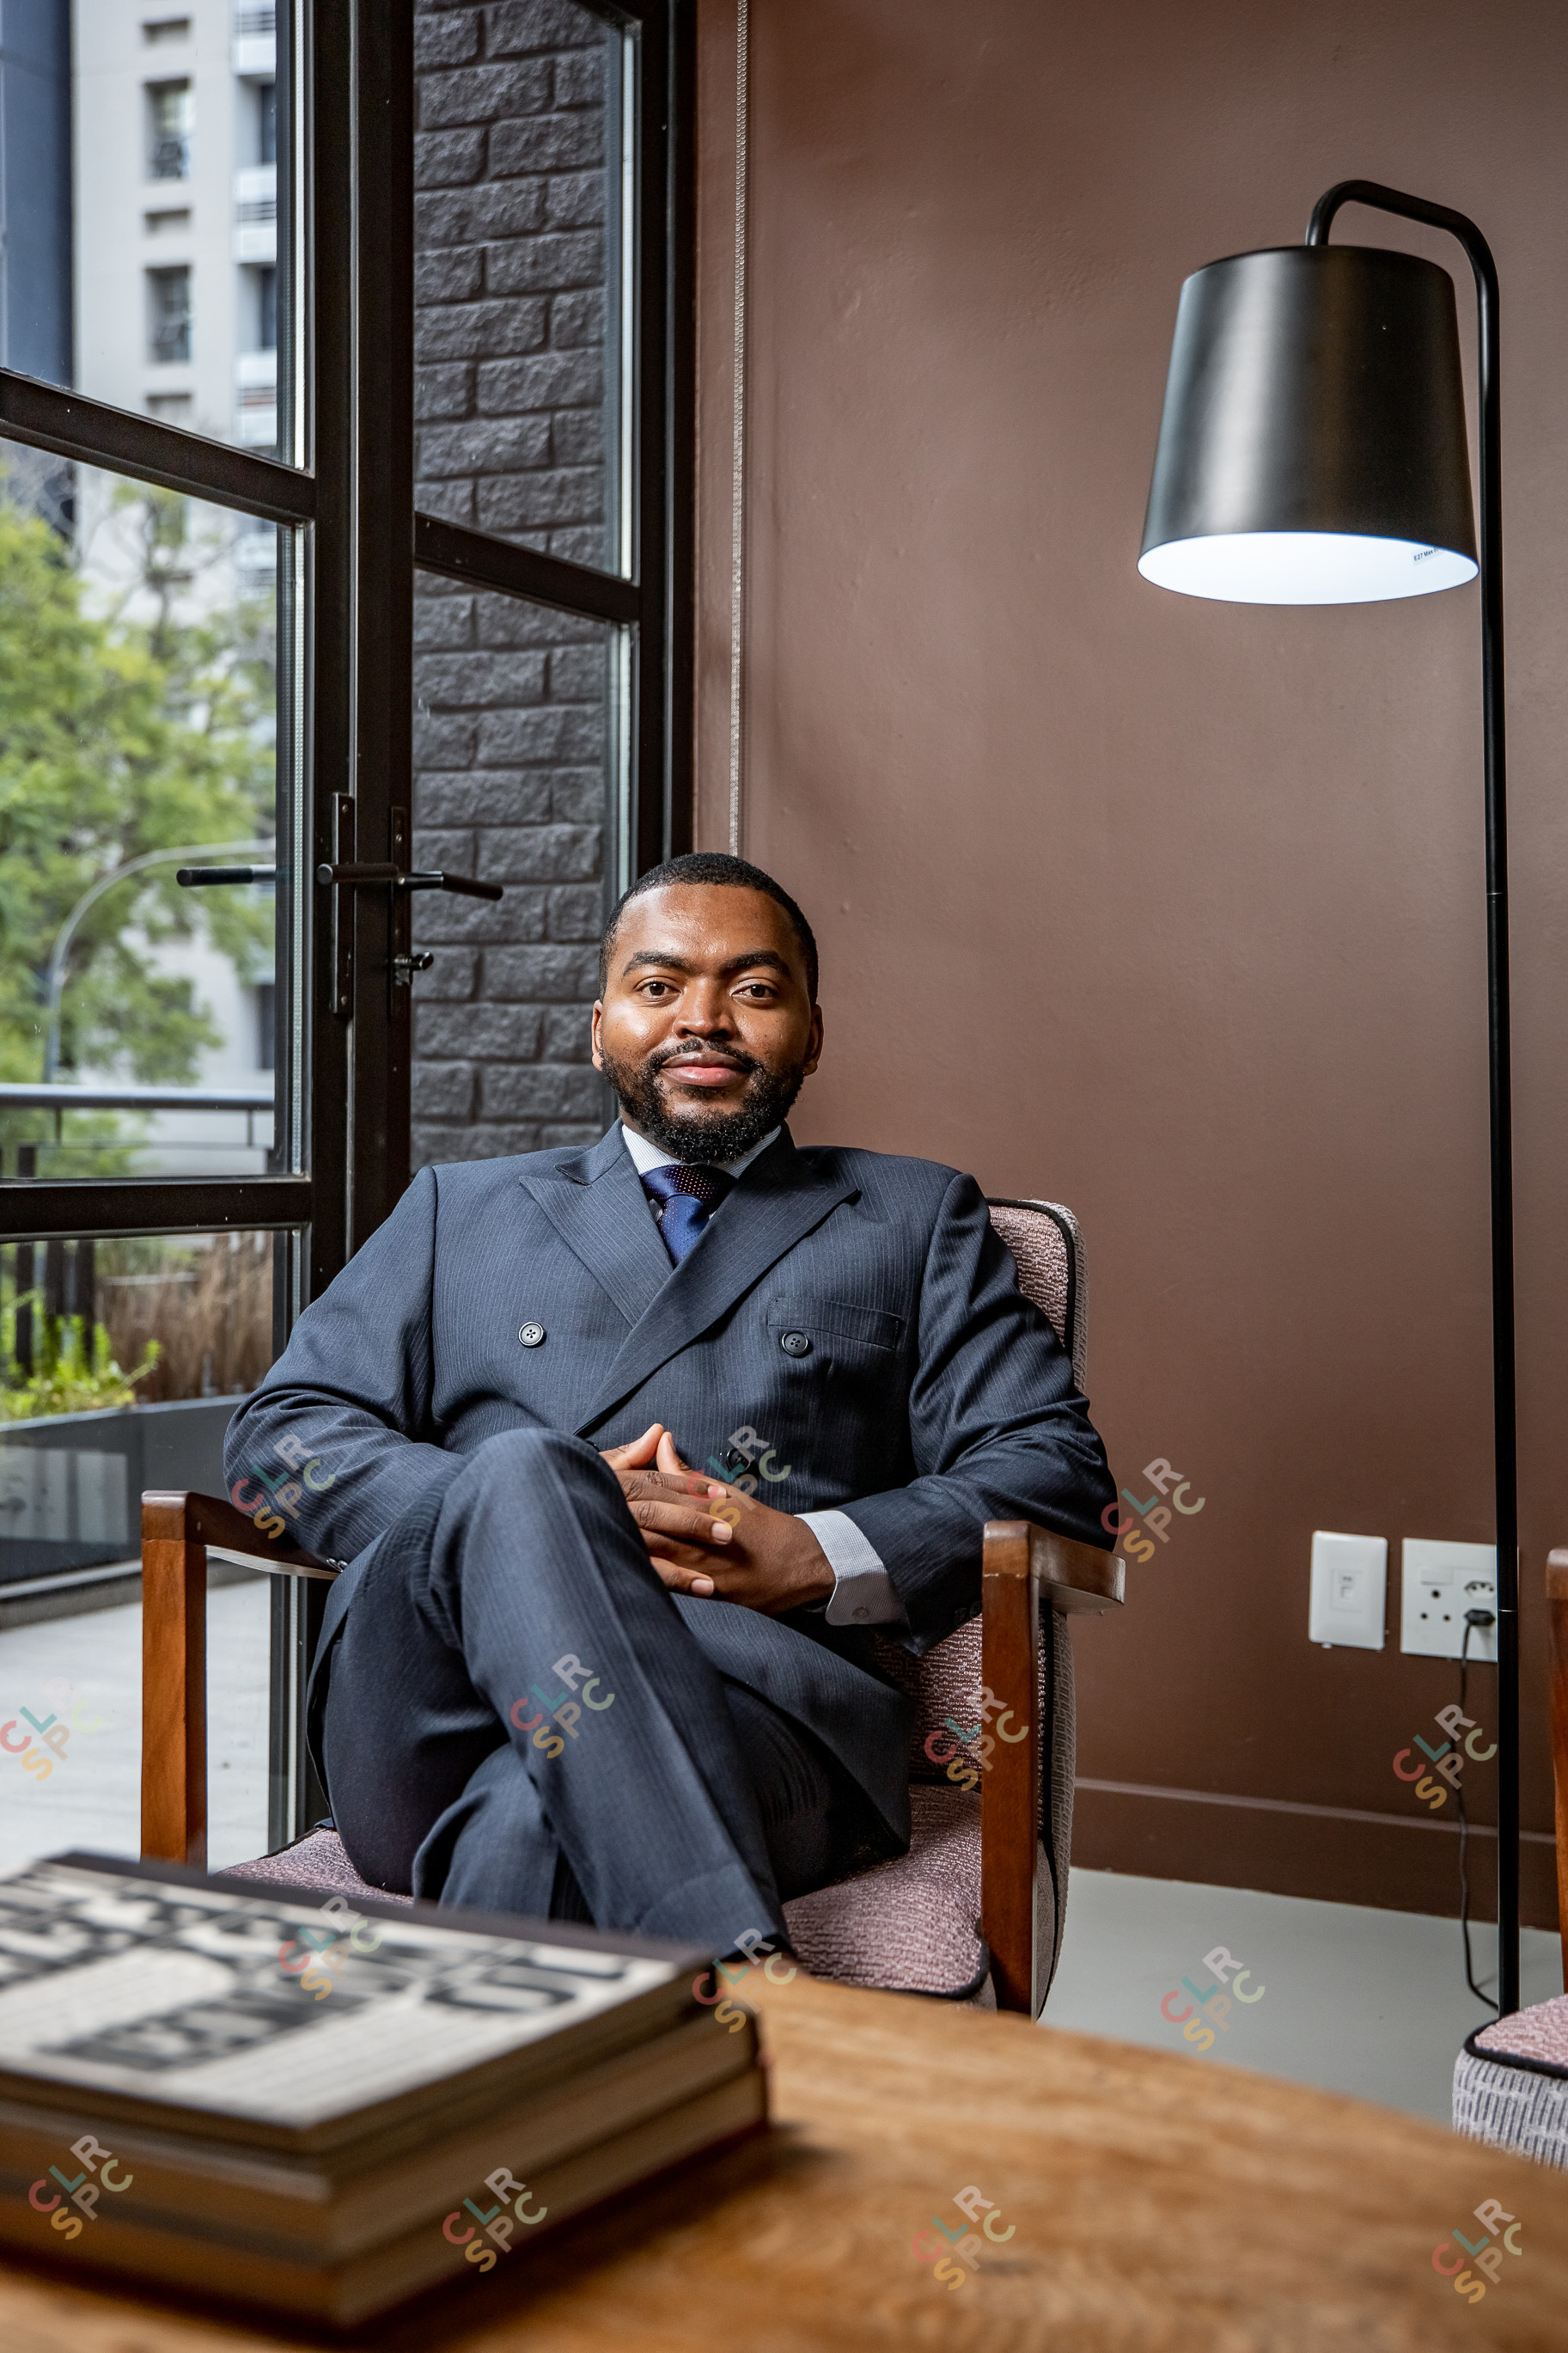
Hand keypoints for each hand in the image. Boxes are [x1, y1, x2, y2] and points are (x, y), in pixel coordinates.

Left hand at [600, 1425, 833, 1614]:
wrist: (802, 1565)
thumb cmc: (762, 1527)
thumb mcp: (726, 1494)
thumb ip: (685, 1473)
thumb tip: (658, 1440)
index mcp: (704, 1506)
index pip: (653, 1494)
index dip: (619, 1490)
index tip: (587, 1482)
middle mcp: (702, 1536)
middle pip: (647, 1526)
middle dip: (613, 1520)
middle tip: (573, 1512)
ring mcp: (704, 1568)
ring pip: (655, 1556)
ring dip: (623, 1550)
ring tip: (586, 1544)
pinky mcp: (709, 1594)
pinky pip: (672, 1587)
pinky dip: (647, 1580)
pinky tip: (620, 1579)